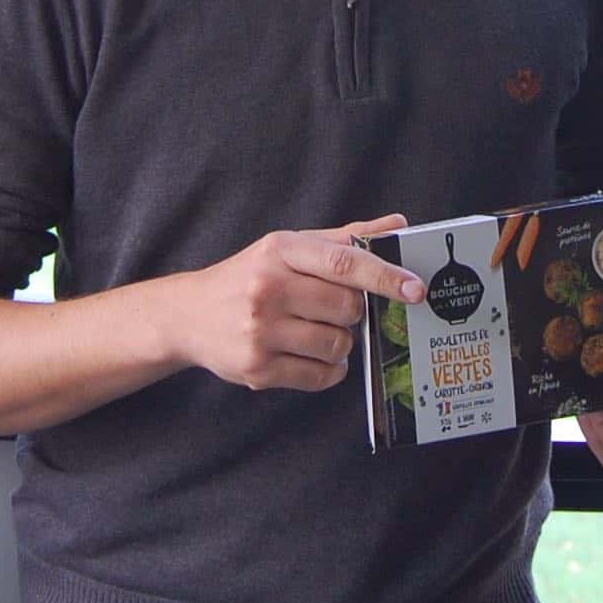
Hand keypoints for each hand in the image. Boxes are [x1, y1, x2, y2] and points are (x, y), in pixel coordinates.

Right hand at [173, 215, 418, 392]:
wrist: (187, 315)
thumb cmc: (249, 277)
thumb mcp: (289, 248)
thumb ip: (345, 239)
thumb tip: (398, 226)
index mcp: (280, 251)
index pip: (344, 262)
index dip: (385, 276)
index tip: (415, 289)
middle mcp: (268, 289)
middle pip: (347, 308)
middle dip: (352, 313)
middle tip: (334, 310)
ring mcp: (260, 332)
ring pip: (337, 345)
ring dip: (339, 343)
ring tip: (313, 332)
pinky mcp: (257, 369)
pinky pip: (320, 377)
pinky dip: (328, 370)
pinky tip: (309, 355)